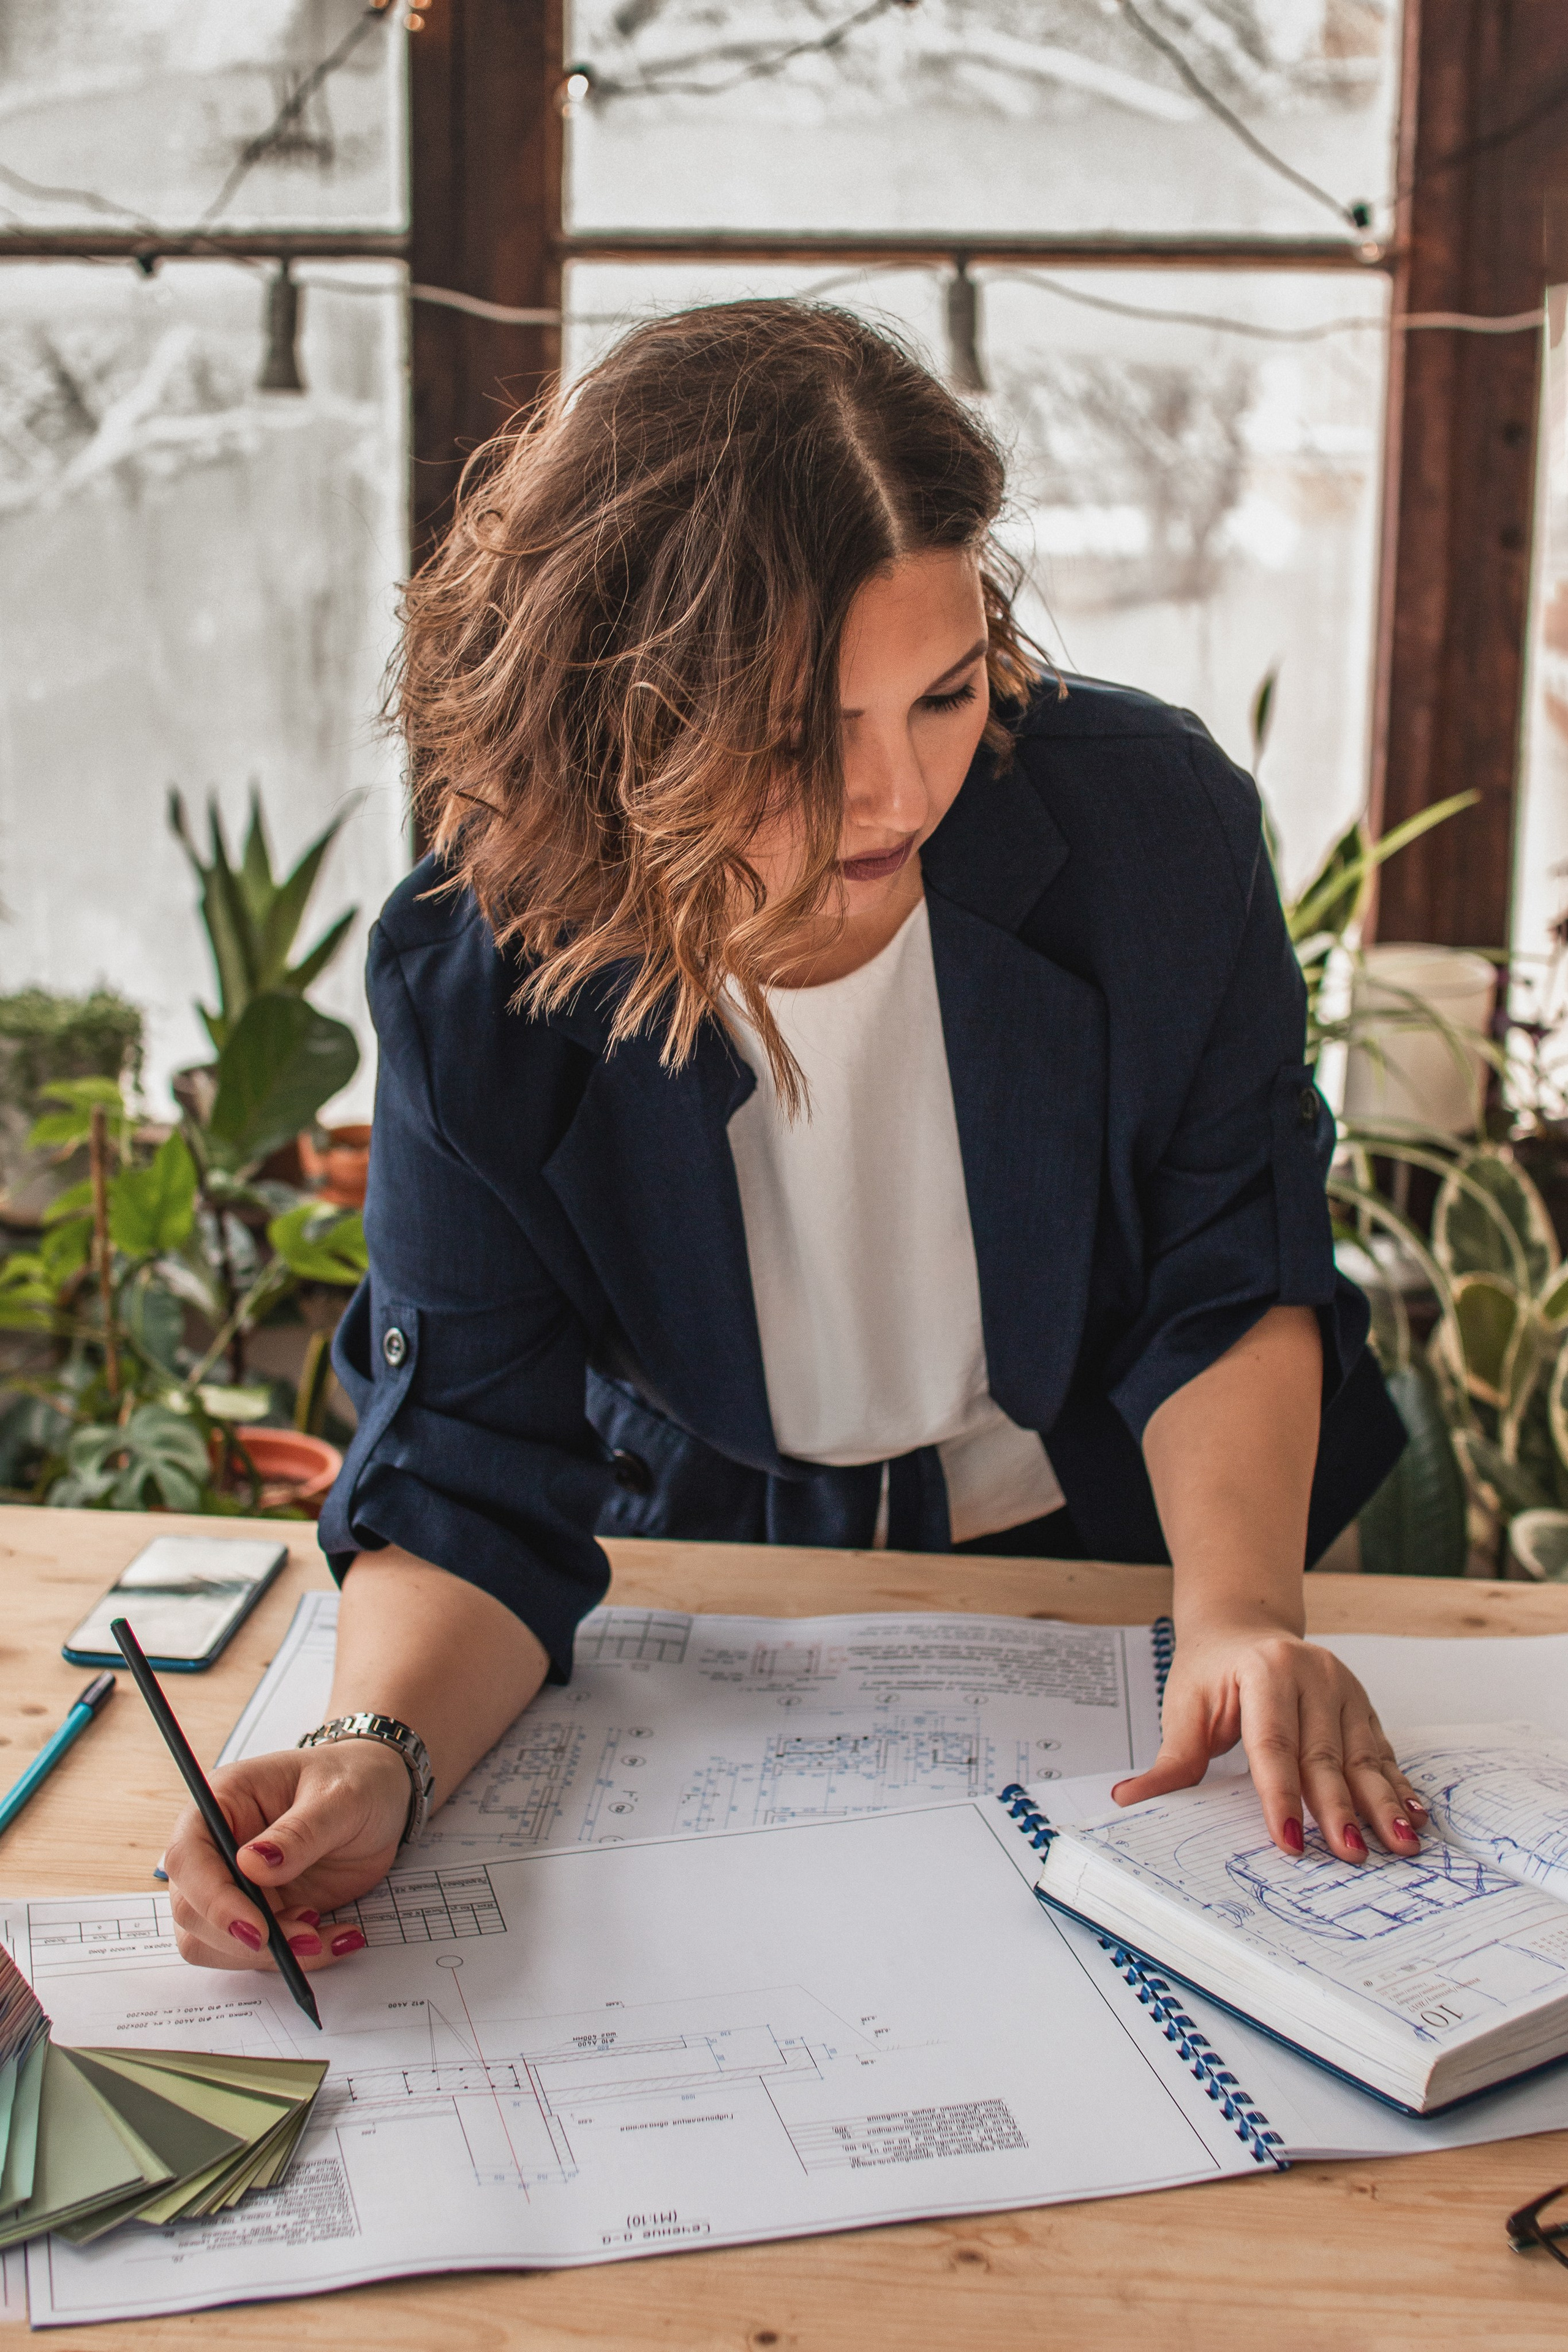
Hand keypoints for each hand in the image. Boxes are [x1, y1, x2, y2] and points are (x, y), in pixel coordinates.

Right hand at [163, 1741, 409, 1971]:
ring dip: (266, 1954)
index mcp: (223, 1802)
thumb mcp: (341, 1797)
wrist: (380, 1799)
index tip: (257, 1928)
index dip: (213, 1899)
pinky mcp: (257, 1913)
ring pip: (213, 1942)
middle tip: (305, 1937)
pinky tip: (333, 1937)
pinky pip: (254, 1954)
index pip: (188, 1857)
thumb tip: (252, 1864)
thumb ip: (300, 1832)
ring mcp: (233, 1885)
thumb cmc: (356, 1780)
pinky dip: (292, 1958)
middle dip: (243, 1936)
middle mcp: (217, 1847)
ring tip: (321, 1935)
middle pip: (191, 1910)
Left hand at [1111, 1623, 1428, 1863]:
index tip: (1287, 1841)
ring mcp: (1343, 1687)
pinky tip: (1412, 1815)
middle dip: (1338, 1809)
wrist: (1243, 1626)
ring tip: (1400, 1843)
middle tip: (1351, 1855)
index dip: (1280, 1796)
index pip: (1272, 1744)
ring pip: (1362, 1756)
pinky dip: (1396, 1786)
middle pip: (1324, 1755)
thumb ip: (1171, 1759)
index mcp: (1265, 1671)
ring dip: (1381, 1803)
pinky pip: (1381, 1751)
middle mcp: (1312, 1674)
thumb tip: (1129, 1799)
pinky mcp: (1362, 1704)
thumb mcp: (1185, 1707)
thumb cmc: (1211, 1671)